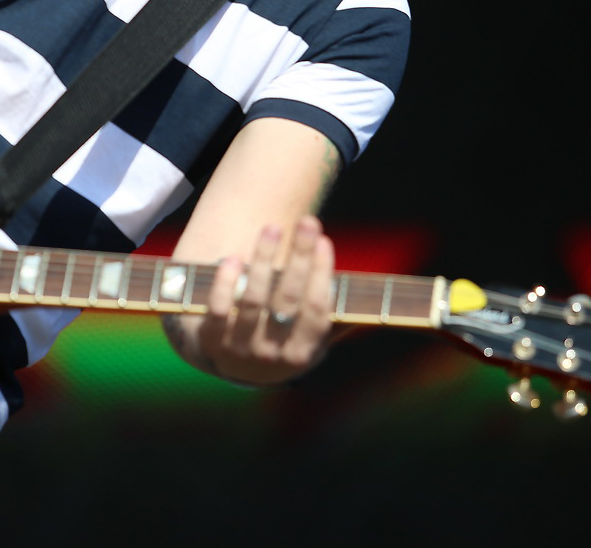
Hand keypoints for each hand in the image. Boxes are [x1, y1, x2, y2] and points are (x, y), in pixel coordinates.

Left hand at [194, 214, 335, 386]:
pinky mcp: (211, 341)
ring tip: (272, 228)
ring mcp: (240, 349)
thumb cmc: (284, 341)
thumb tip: (378, 297)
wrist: (236, 368)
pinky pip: (218, 310)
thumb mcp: (311, 339)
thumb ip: (337, 319)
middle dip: (299, 257)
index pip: (317, 310)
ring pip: (254, 301)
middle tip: (307, 222)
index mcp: (302, 353)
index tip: (324, 241)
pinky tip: (233, 259)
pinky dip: (225, 284)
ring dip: (264, 261)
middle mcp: (272, 354)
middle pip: (288, 299)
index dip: (321, 275)